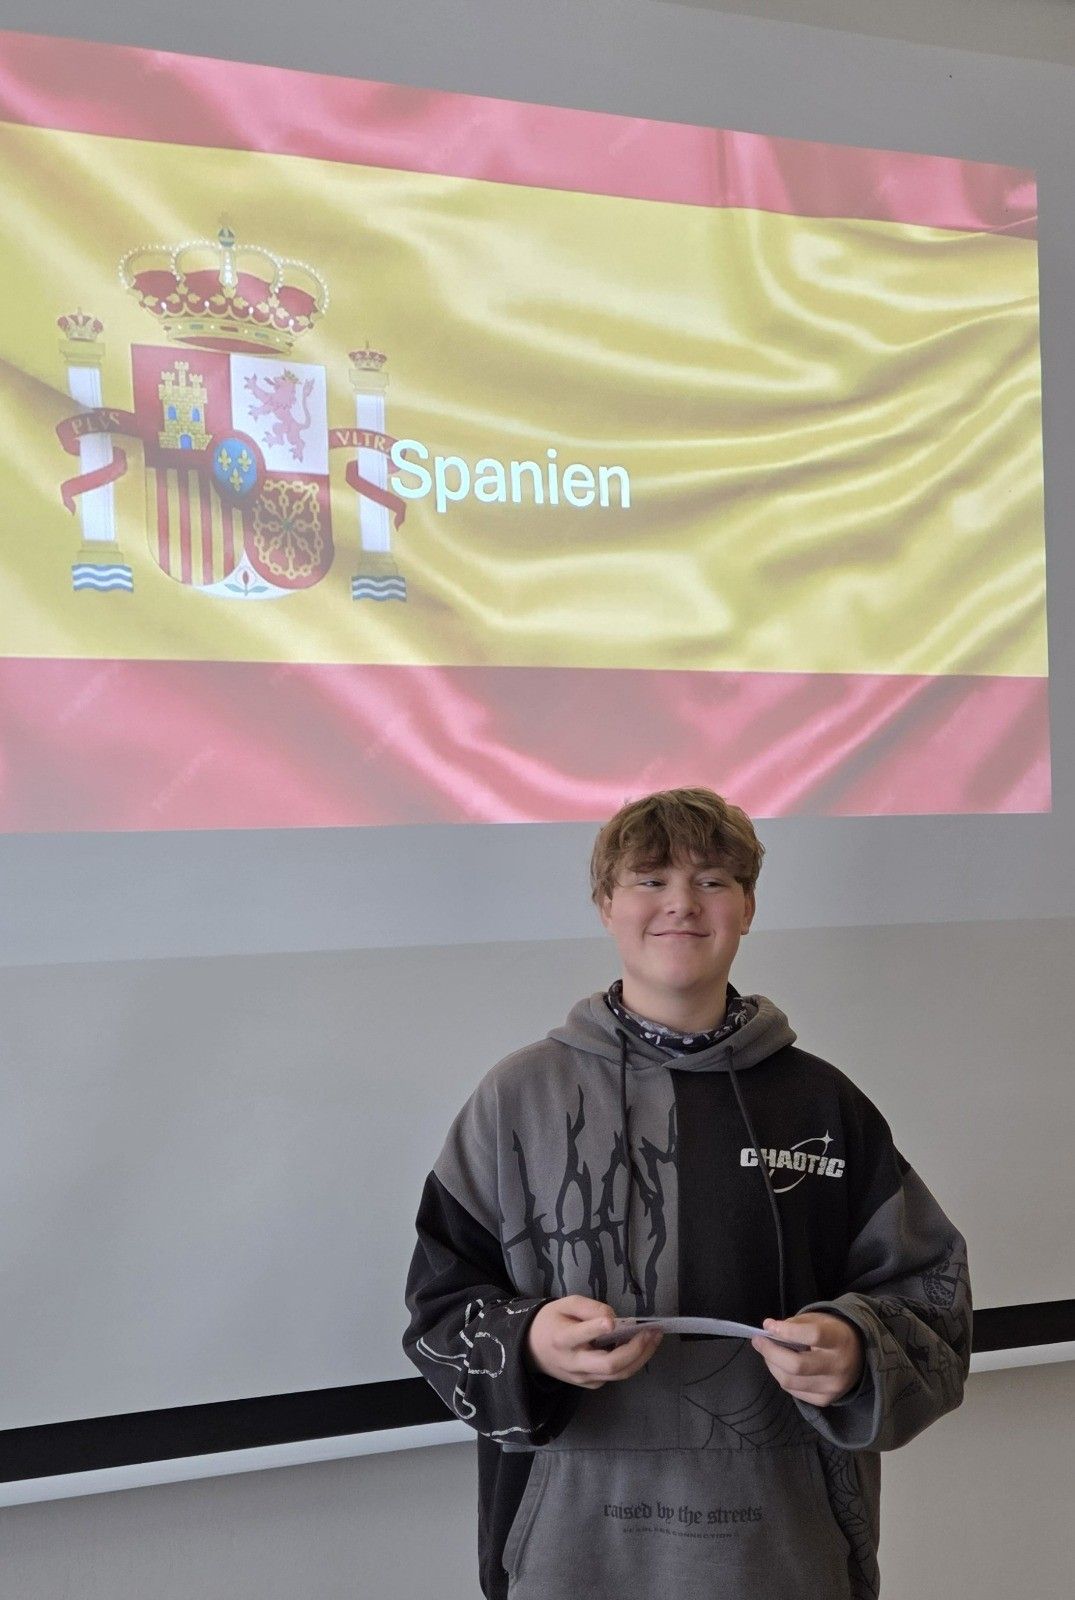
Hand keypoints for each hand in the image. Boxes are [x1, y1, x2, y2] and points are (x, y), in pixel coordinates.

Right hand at [526, 1296, 661, 1389]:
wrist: (533, 1350)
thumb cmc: (552, 1321)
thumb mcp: (565, 1304)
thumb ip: (589, 1307)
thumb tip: (615, 1319)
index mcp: (562, 1339)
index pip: (579, 1336)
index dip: (595, 1329)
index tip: (611, 1322)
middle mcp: (574, 1363)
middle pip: (609, 1364)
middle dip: (635, 1350)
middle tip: (651, 1332)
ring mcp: (583, 1378)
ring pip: (618, 1373)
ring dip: (641, 1357)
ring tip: (655, 1338)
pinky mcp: (590, 1384)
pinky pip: (615, 1375)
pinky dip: (631, 1362)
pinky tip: (641, 1347)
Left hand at [750, 1312, 864, 1405]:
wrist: (859, 1356)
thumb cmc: (832, 1333)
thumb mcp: (818, 1320)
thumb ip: (794, 1324)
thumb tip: (769, 1330)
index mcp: (839, 1340)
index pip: (812, 1336)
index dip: (787, 1332)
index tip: (768, 1326)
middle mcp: (838, 1367)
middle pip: (796, 1366)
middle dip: (770, 1352)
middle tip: (758, 1341)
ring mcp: (832, 1387)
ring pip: (790, 1382)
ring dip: (772, 1365)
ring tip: (768, 1353)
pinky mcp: (825, 1400)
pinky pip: (794, 1391)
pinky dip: (782, 1377)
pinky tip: (781, 1367)